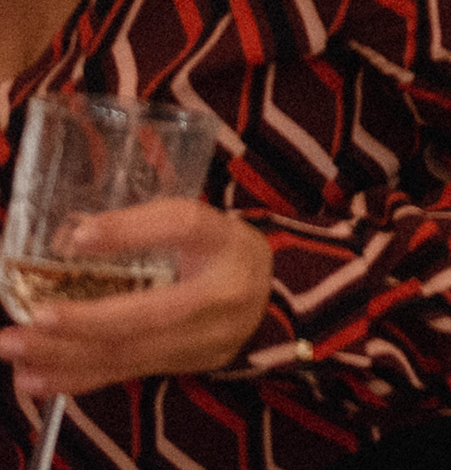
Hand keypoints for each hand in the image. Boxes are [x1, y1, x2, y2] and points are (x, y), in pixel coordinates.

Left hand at [0, 200, 276, 400]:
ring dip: (64, 354)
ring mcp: (209, 337)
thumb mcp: (199, 226)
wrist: (270, 296)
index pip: (183, 226)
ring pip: (130, 351)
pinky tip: (32, 380)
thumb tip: (66, 236)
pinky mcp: (189, 365)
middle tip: (31, 319)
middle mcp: (224, 292)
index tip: (78, 238)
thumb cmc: (219, 251)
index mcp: (226, 240)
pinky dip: (74, 379)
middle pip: (150, 312)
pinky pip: (124, 374)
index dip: (131, 230)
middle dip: (83, 321)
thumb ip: (145, 228)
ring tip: (13, 348)